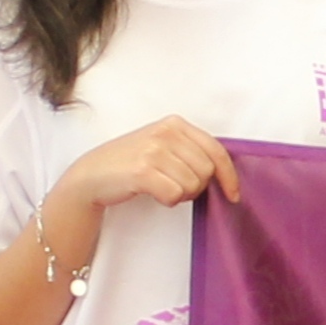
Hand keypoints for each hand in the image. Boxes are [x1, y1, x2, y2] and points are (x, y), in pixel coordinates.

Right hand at [62, 115, 241, 222]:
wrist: (92, 174)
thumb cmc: (130, 163)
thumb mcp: (162, 145)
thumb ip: (189, 151)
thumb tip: (223, 174)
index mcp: (175, 123)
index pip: (216, 150)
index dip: (229, 176)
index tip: (233, 194)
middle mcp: (166, 132)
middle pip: (207, 171)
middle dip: (196, 187)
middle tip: (175, 186)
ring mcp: (154, 150)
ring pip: (192, 185)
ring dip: (180, 195)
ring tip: (161, 188)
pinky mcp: (143, 170)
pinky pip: (174, 195)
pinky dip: (168, 201)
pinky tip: (153, 193)